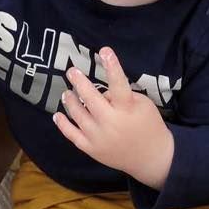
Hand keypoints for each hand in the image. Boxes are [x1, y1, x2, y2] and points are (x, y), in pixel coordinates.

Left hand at [53, 46, 174, 188]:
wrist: (150, 158)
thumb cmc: (149, 126)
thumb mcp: (143, 105)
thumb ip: (121, 95)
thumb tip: (100, 92)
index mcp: (127, 109)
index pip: (118, 84)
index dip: (112, 66)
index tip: (104, 50)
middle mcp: (111, 123)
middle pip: (91, 99)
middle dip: (79, 82)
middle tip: (71, 71)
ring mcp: (99, 137)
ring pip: (78, 115)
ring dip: (70, 101)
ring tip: (67, 92)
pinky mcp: (91, 149)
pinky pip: (72, 135)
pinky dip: (63, 124)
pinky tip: (57, 115)